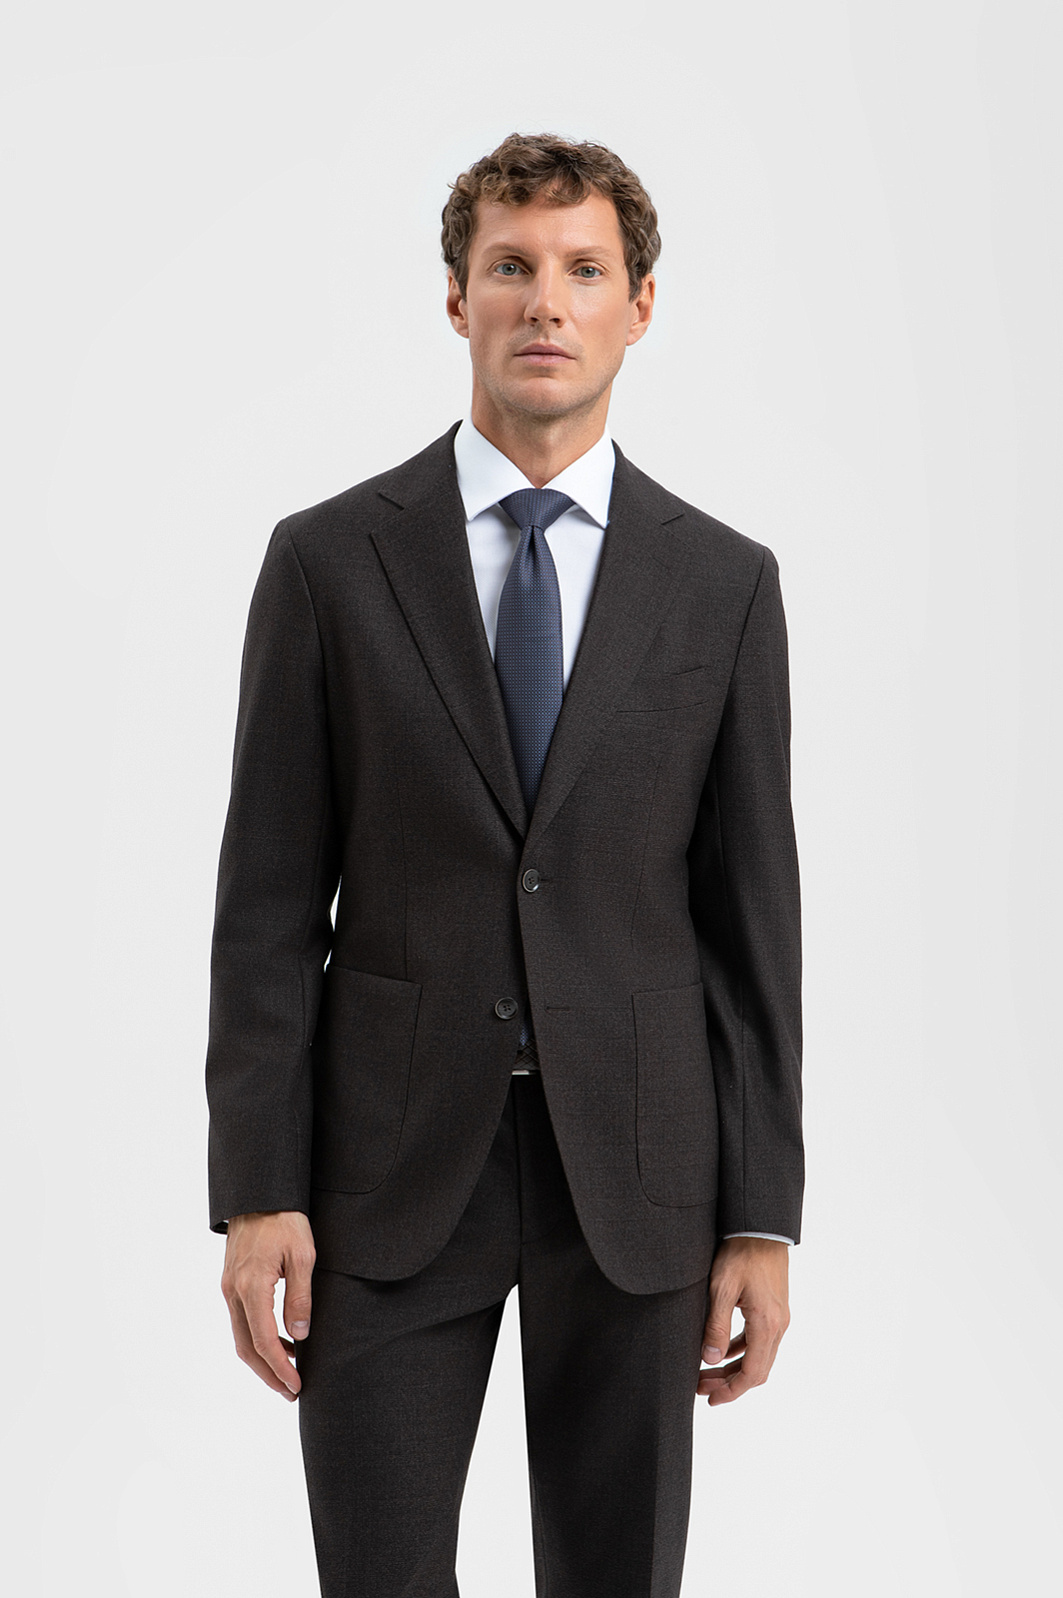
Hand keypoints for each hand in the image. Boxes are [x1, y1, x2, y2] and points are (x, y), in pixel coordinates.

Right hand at [221, 1210, 315, 1400]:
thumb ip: (300, 1296)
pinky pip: (241, 1321)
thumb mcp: (302, 1255)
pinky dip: (257, 1339)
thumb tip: (300, 1335)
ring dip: (262, 1359)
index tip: (297, 1385)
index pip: (263, 1341)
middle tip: (291, 1392)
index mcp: (251, 1286)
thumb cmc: (285, 1219)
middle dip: (269, 1374)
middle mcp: (233, 1292)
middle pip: (246, 1348)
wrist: (259, 1194)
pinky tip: (280, 1342)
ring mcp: (229, 1288)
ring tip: (289, 1373)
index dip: (280, 1368)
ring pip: (241, 1337)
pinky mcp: (231, 1283)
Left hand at [698, 1236, 789, 1404]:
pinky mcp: (774, 1309)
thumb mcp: (722, 1288)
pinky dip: (741, 1351)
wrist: (760, 1228)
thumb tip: (710, 1359)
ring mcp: (779, 1317)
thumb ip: (716, 1325)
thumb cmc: (740, 1254)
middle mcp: (778, 1325)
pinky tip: (721, 1351)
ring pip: (759, 1357)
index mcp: (767, 1324)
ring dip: (734, 1369)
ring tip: (707, 1373)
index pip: (752, 1373)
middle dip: (730, 1384)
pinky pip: (759, 1340)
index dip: (732, 1391)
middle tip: (702, 1388)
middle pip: (758, 1370)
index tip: (711, 1399)